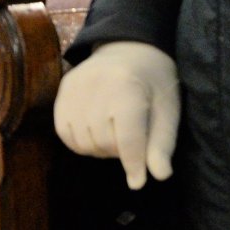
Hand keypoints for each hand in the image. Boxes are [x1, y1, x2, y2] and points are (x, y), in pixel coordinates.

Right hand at [54, 41, 180, 189]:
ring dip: (99, 148)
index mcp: (128, 88)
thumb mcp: (167, 110)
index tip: (138, 182)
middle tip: (130, 140)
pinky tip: (94, 133)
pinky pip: (63, 132)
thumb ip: (162, 143)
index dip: (133, 164)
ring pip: (82, 141)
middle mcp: (96, 86)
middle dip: (119, 151)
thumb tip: (158, 175)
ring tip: (113, 134)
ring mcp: (75, 86)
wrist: (129, 47)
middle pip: (104, 142)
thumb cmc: (154, 81)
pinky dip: (79, 141)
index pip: (127, 138)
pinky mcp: (62, 90)